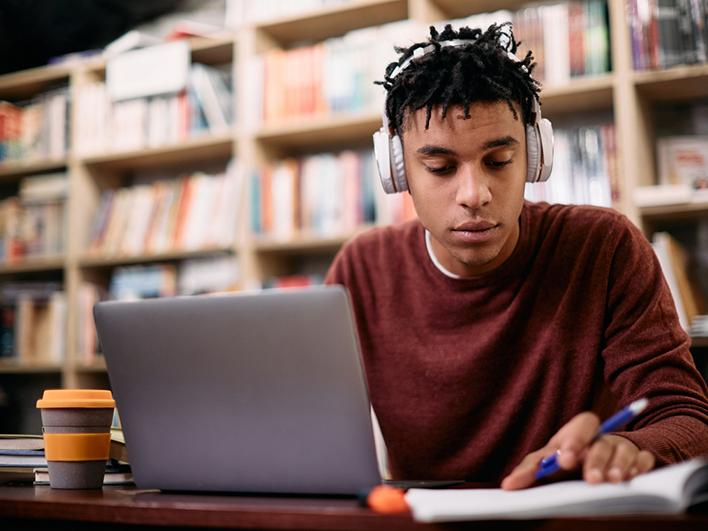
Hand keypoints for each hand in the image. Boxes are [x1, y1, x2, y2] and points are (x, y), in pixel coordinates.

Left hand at [500, 412, 654, 489]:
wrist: (600, 460)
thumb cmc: (567, 458)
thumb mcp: (546, 461)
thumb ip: (528, 471)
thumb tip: (507, 486)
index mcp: (578, 433)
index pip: (583, 423)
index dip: (575, 439)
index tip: (565, 459)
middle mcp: (602, 437)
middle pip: (602, 442)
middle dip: (595, 460)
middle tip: (590, 479)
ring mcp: (623, 447)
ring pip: (624, 451)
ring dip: (618, 466)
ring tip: (612, 481)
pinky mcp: (640, 459)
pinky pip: (644, 460)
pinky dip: (639, 468)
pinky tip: (632, 478)